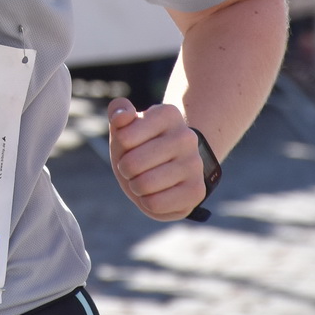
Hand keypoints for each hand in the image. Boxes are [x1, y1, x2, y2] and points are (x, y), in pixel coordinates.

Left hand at [107, 99, 207, 220]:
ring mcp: (195, 164)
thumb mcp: (125, 126)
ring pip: (144, 184)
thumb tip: (121, 115)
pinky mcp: (196, 191)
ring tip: (145, 179)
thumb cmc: (141, 145)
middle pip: (132, 163)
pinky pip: (155, 204)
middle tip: (135, 166)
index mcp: (168, 114)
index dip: (121, 145)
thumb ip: (118, 111)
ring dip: (136, 186)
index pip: (124, 137)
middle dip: (126, 169)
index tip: (131, 143)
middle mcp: (186, 137)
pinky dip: (147, 202)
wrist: (170, 169)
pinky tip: (157, 193)